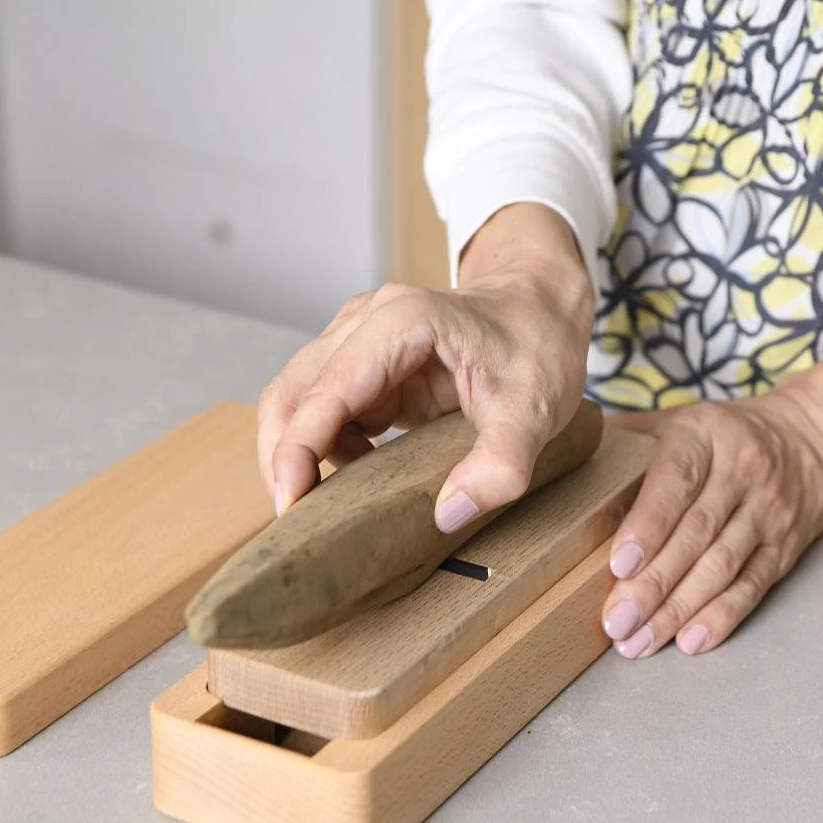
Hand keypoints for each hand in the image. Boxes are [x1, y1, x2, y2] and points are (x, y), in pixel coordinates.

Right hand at [257, 204, 594, 531]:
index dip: (298, 448)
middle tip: (295, 514)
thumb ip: (499, 465)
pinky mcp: (366, 363)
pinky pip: (326, 406)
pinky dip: (326, 445)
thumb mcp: (533, 411)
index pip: (328, 390)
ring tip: (327, 501)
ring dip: (300, 452)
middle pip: (293, 390)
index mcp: (403, 322)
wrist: (539, 308)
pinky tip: (354, 473)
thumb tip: (447, 514)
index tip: (291, 502)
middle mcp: (368, 322)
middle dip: (283, 455)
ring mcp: (361, 338)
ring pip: (298, 398)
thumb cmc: (536, 346)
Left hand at [601, 384, 822, 657]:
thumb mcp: (674, 419)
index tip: (618, 565)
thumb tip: (563, 455)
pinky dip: (722, 616)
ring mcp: (765, 511)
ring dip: (679, 609)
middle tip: (617, 620)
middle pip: (695, 535)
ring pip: (721, 567)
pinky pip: (753, 585)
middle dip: (653, 584)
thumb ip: (624, 437)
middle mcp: (739, 473)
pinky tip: (690, 640)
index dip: (647, 526)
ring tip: (640, 640)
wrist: (807, 439)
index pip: (675, 483)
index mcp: (703, 436)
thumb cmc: (719, 432)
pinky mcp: (783, 545)